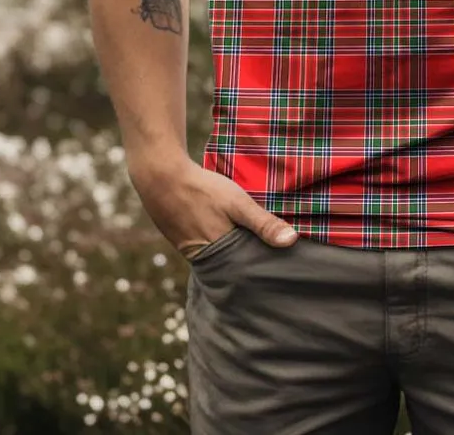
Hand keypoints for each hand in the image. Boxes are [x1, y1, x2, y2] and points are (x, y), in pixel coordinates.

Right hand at [128, 154, 298, 260]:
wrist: (161, 178)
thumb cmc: (202, 190)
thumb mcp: (238, 203)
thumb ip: (263, 223)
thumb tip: (292, 242)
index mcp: (221, 256)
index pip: (249, 274)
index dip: (265, 271)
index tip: (284, 270)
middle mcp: (205, 260)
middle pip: (235, 270)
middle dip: (251, 266)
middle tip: (274, 262)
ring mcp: (192, 251)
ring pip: (221, 260)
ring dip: (236, 256)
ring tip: (257, 250)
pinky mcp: (184, 241)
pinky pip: (209, 250)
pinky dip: (221, 246)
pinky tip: (230, 236)